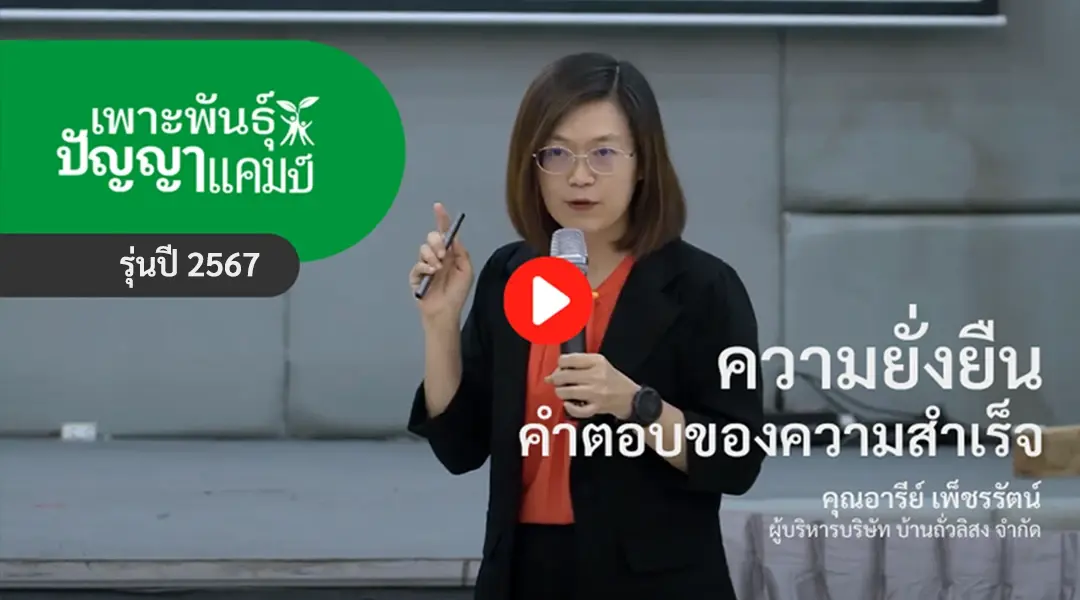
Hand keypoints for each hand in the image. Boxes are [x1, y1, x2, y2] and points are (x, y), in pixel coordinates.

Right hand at [409, 202, 473, 325]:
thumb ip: (461, 252)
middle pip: (432, 237)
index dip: (441, 218)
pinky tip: (431, 273)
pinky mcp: (415, 275)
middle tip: (444, 255)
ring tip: (438, 269)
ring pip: (423, 249)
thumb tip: (453, 237)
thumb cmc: (458, 293)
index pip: (444, 232)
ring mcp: (425, 265)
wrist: (446, 311)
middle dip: (437, 242)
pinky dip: (425, 267)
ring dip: (432, 257)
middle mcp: (436, 256)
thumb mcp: (466, 270)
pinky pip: (418, 264)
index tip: (438, 206)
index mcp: (449, 254)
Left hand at [545, 353, 639, 419]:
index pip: (568, 359)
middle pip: (564, 375)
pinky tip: (569, 403)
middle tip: (558, 381)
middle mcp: (596, 376)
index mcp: (597, 361)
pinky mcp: (597, 407)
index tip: (560, 368)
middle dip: (556, 379)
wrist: (631, 397)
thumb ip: (578, 364)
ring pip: (566, 392)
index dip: (559, 364)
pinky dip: (569, 407)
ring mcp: (596, 392)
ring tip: (564, 392)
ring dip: (560, 392)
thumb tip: (553, 373)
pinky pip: (576, 409)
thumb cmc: (613, 380)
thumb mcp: (599, 364)